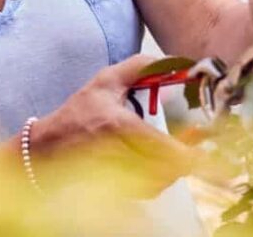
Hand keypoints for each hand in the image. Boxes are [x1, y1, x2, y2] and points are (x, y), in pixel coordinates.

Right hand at [28, 54, 195, 195]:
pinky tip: (156, 165)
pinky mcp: (116, 190)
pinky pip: (149, 190)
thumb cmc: (78, 113)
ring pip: (162, 182)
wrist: (49, 147)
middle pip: (169, 170)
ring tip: (175, 154)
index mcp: (121, 127)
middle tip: (197, 148)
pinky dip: (159, 180)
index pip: (166, 149)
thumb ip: (139, 67)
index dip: (191, 155)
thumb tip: (172, 61)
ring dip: (173, 170)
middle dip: (187, 160)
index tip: (204, 150)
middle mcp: (120, 155)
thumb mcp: (105, 82)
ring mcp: (118, 177)